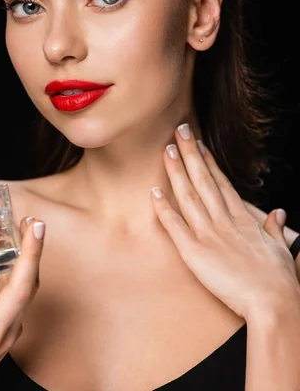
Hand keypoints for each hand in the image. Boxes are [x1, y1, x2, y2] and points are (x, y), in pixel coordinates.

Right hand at [0, 217, 44, 390]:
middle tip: (35, 224)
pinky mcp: (16, 334)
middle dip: (32, 252)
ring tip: (33, 229)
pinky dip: (27, 272)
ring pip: (29, 292)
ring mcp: (8, 337)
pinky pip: (26, 298)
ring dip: (34, 258)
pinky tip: (26, 251)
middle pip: (20, 289)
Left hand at [151, 123, 298, 320]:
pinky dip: (163, 208)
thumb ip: (275, 228)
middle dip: (191, 154)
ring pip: (188, 195)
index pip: (221, 183)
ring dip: (176, 171)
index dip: (208, 162)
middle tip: (180, 130)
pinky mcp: (195, 253)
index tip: (199, 144)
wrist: (274, 303)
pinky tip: (153, 191)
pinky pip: (175, 226)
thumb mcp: (280, 248)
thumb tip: (277, 213)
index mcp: (242, 220)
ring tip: (167, 149)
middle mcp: (224, 221)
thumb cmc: (279, 280)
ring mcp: (209, 234)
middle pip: (203, 180)